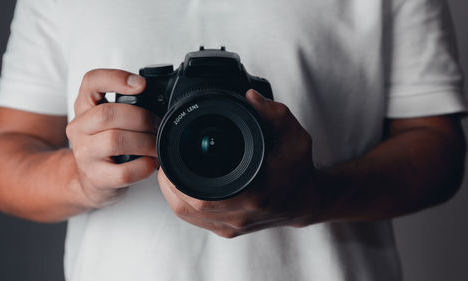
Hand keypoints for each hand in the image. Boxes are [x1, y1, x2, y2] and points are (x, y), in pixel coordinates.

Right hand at [66, 69, 159, 207]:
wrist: (90, 178)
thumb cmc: (107, 144)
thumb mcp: (110, 119)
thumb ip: (129, 105)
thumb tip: (164, 103)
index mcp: (85, 105)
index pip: (91, 81)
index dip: (116, 78)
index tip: (141, 84)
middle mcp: (79, 127)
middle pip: (107, 114)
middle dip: (142, 118)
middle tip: (158, 125)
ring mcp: (84, 153)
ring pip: (114, 141)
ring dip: (145, 142)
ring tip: (157, 145)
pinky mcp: (95, 177)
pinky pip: (123, 172)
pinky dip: (143, 167)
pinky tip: (151, 163)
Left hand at [158, 89, 320, 237]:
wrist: (305, 200)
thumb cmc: (298, 169)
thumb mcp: (294, 136)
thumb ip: (274, 113)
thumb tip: (250, 96)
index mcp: (253, 196)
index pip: (200, 198)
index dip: (176, 181)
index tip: (167, 160)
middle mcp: (240, 216)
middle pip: (186, 208)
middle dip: (168, 184)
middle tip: (163, 161)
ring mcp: (232, 226)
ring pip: (187, 216)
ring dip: (171, 194)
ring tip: (167, 170)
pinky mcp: (228, 229)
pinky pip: (195, 220)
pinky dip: (181, 203)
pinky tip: (178, 186)